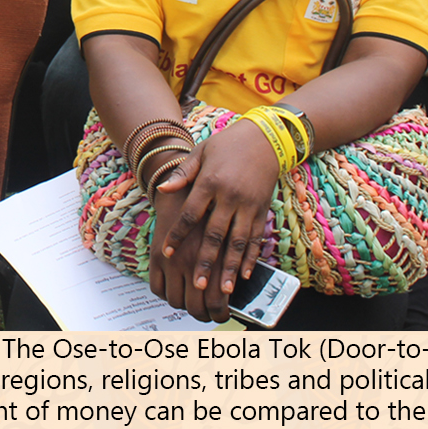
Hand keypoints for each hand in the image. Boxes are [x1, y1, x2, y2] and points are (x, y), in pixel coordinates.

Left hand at [154, 123, 280, 319]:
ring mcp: (249, 205)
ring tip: (224, 290)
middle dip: (206, 261)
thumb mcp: (200, 152)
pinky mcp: (262, 210)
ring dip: (231, 268)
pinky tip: (246, 274)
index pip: (190, 214)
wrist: (265, 138)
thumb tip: (162, 189)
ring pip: (239, 242)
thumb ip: (182, 174)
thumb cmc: (227, 145)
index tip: (167, 252)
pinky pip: (256, 238)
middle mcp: (230, 197)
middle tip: (198, 284)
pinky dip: (252, 257)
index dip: (178, 234)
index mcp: (210, 182)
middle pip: (215, 234)